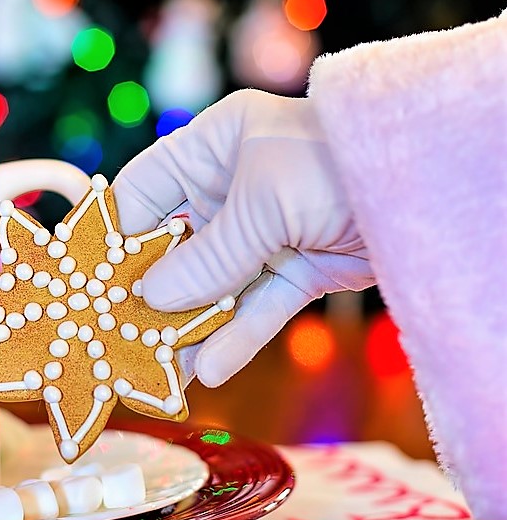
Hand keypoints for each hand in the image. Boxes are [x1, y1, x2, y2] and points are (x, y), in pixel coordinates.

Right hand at [111, 88, 375, 386]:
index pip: (142, 192)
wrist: (431, 184)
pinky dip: (235, 337)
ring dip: (187, 327)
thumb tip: (149, 298)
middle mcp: (230, 188)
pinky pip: (255, 306)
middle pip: (173, 248)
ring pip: (212, 285)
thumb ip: (208, 255)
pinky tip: (208, 370)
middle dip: (148, 293)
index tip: (86, 281)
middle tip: (115, 336)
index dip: (113, 235)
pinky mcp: (295, 268)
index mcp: (211, 148)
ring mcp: (262, 232)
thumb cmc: (336, 163)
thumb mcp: (264, 201)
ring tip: (156, 371)